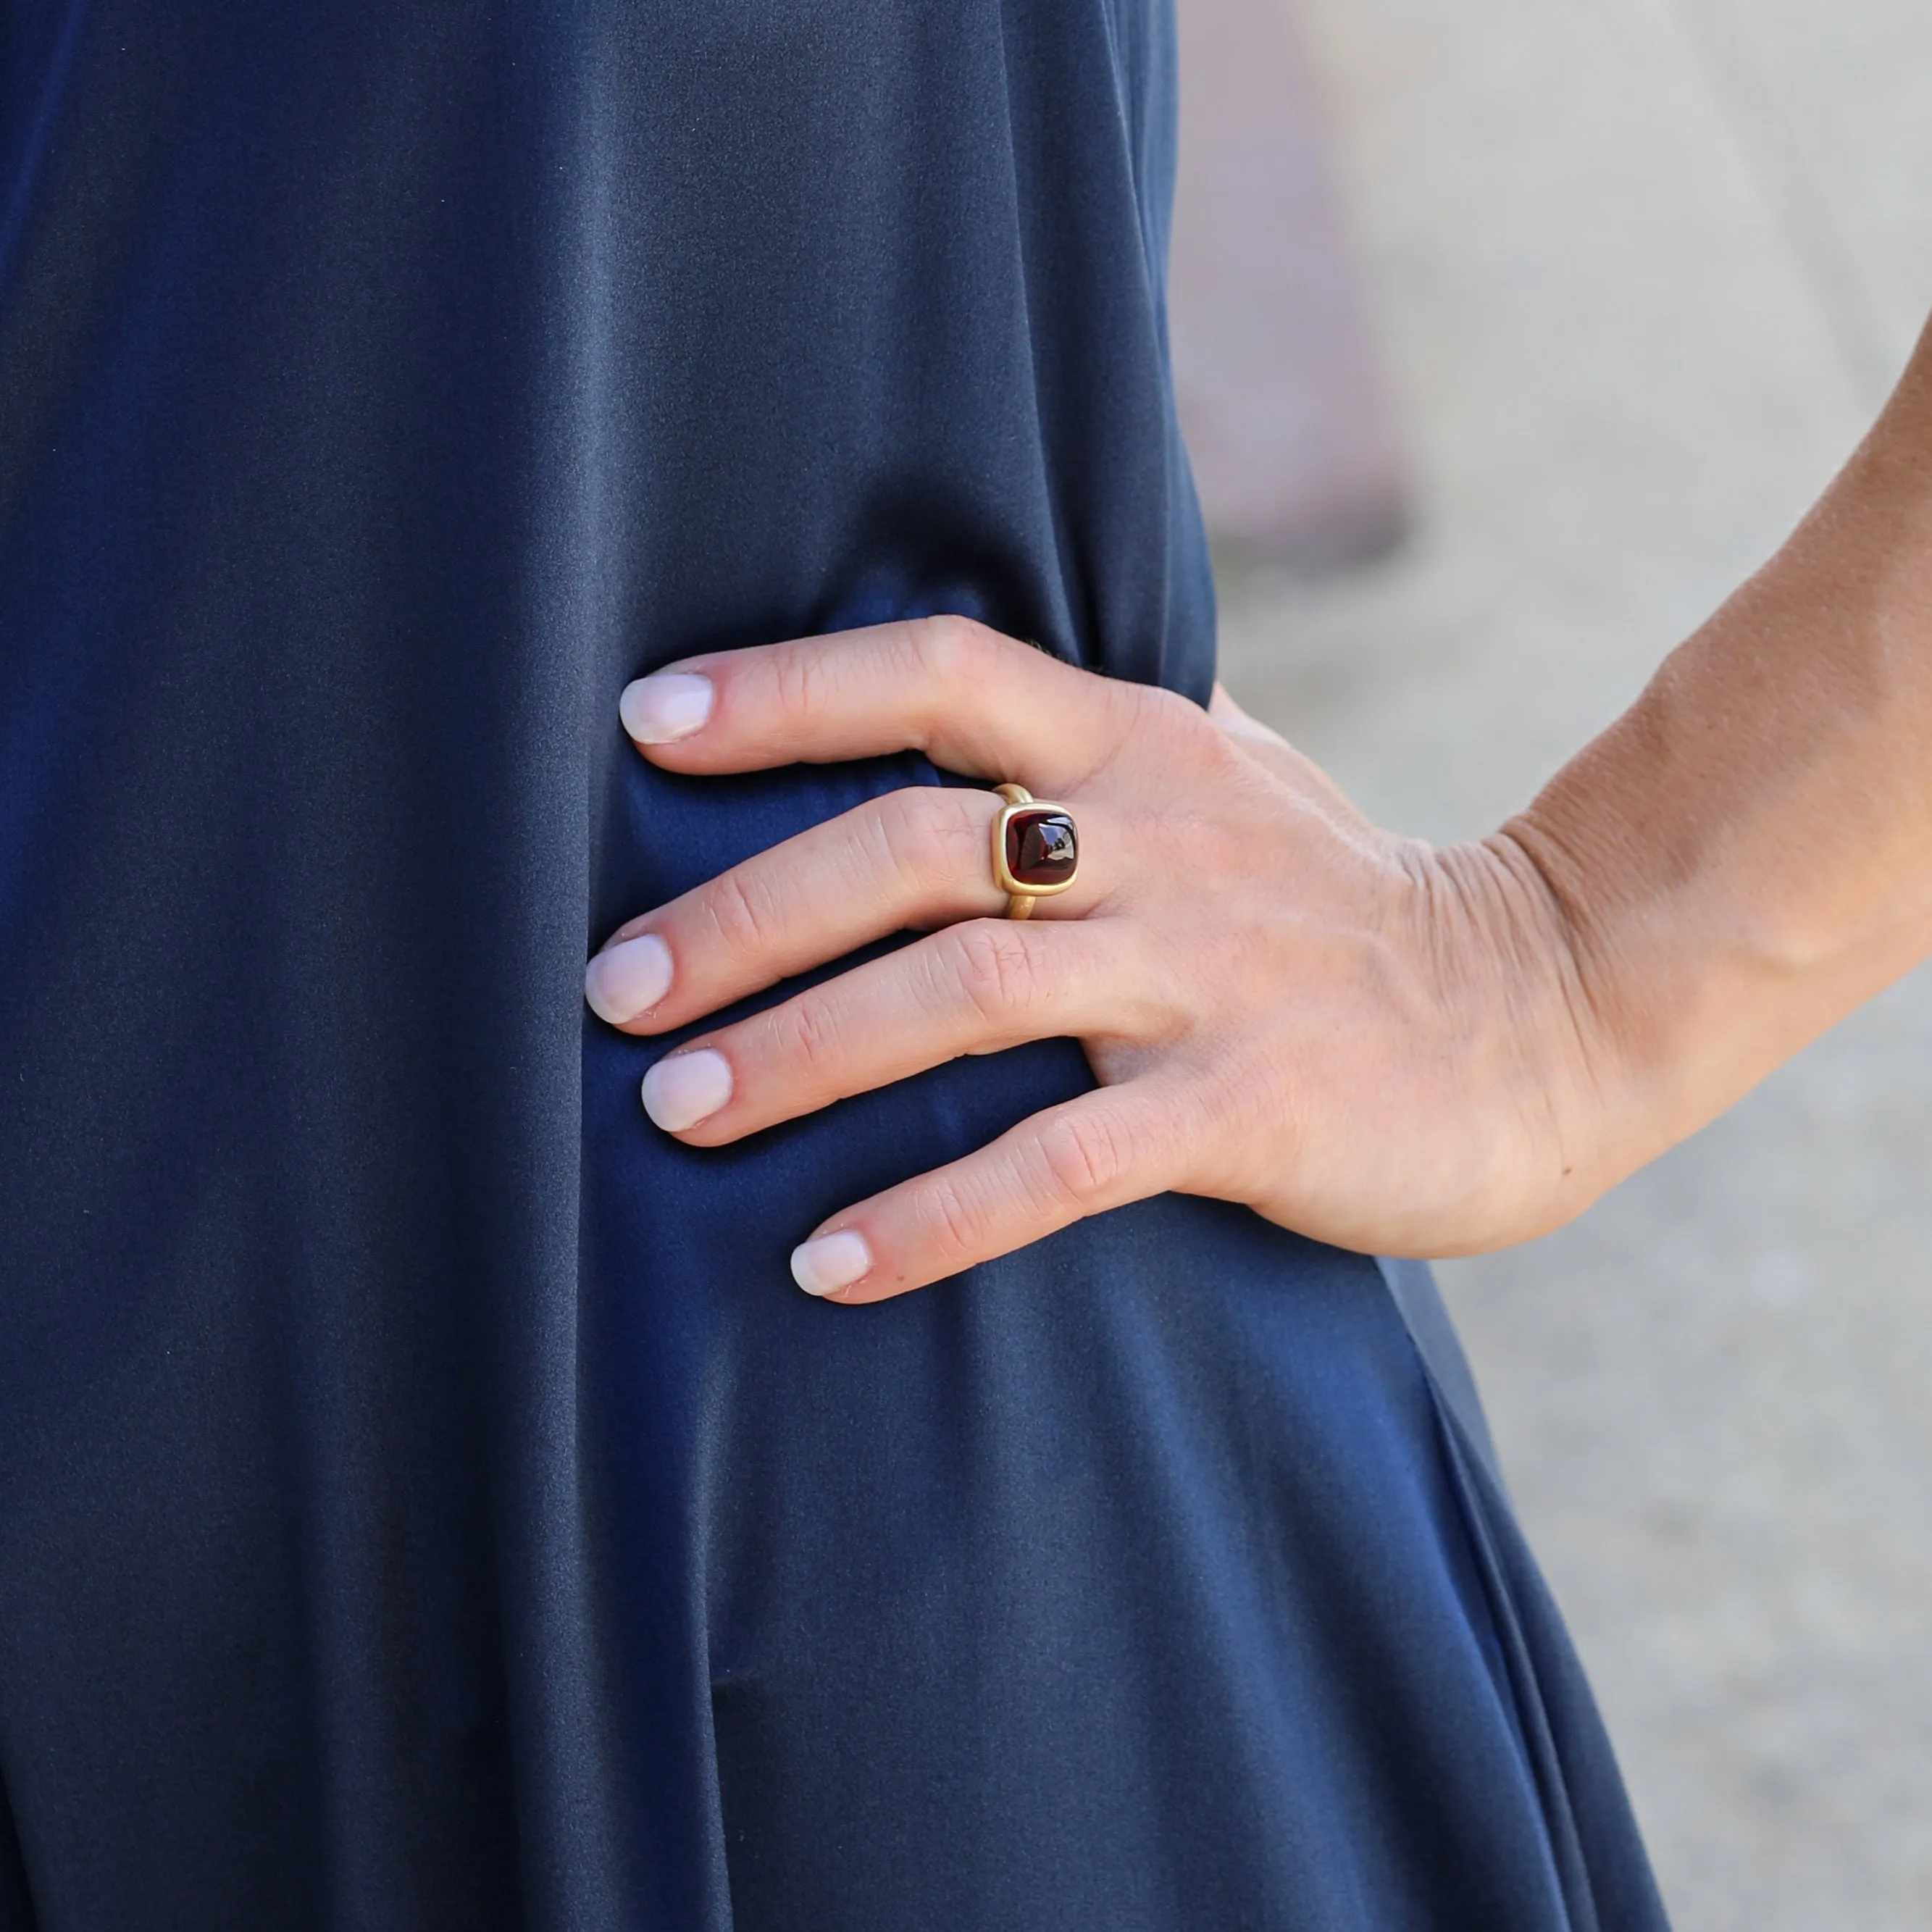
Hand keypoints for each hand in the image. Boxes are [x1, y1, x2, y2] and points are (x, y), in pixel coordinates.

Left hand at [584, 616, 1611, 1301]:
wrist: (1543, 1004)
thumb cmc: (1341, 897)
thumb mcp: (1231, 774)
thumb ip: (1094, 739)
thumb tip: (945, 699)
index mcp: (1140, 745)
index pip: (941, 673)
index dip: (790, 687)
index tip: (646, 721)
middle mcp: (1157, 842)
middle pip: (912, 848)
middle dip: (746, 916)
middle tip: (616, 991)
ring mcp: (1204, 975)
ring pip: (963, 996)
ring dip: (801, 1056)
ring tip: (678, 1110)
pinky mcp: (1246, 1107)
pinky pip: (1057, 1164)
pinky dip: (931, 1214)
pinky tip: (824, 1261)